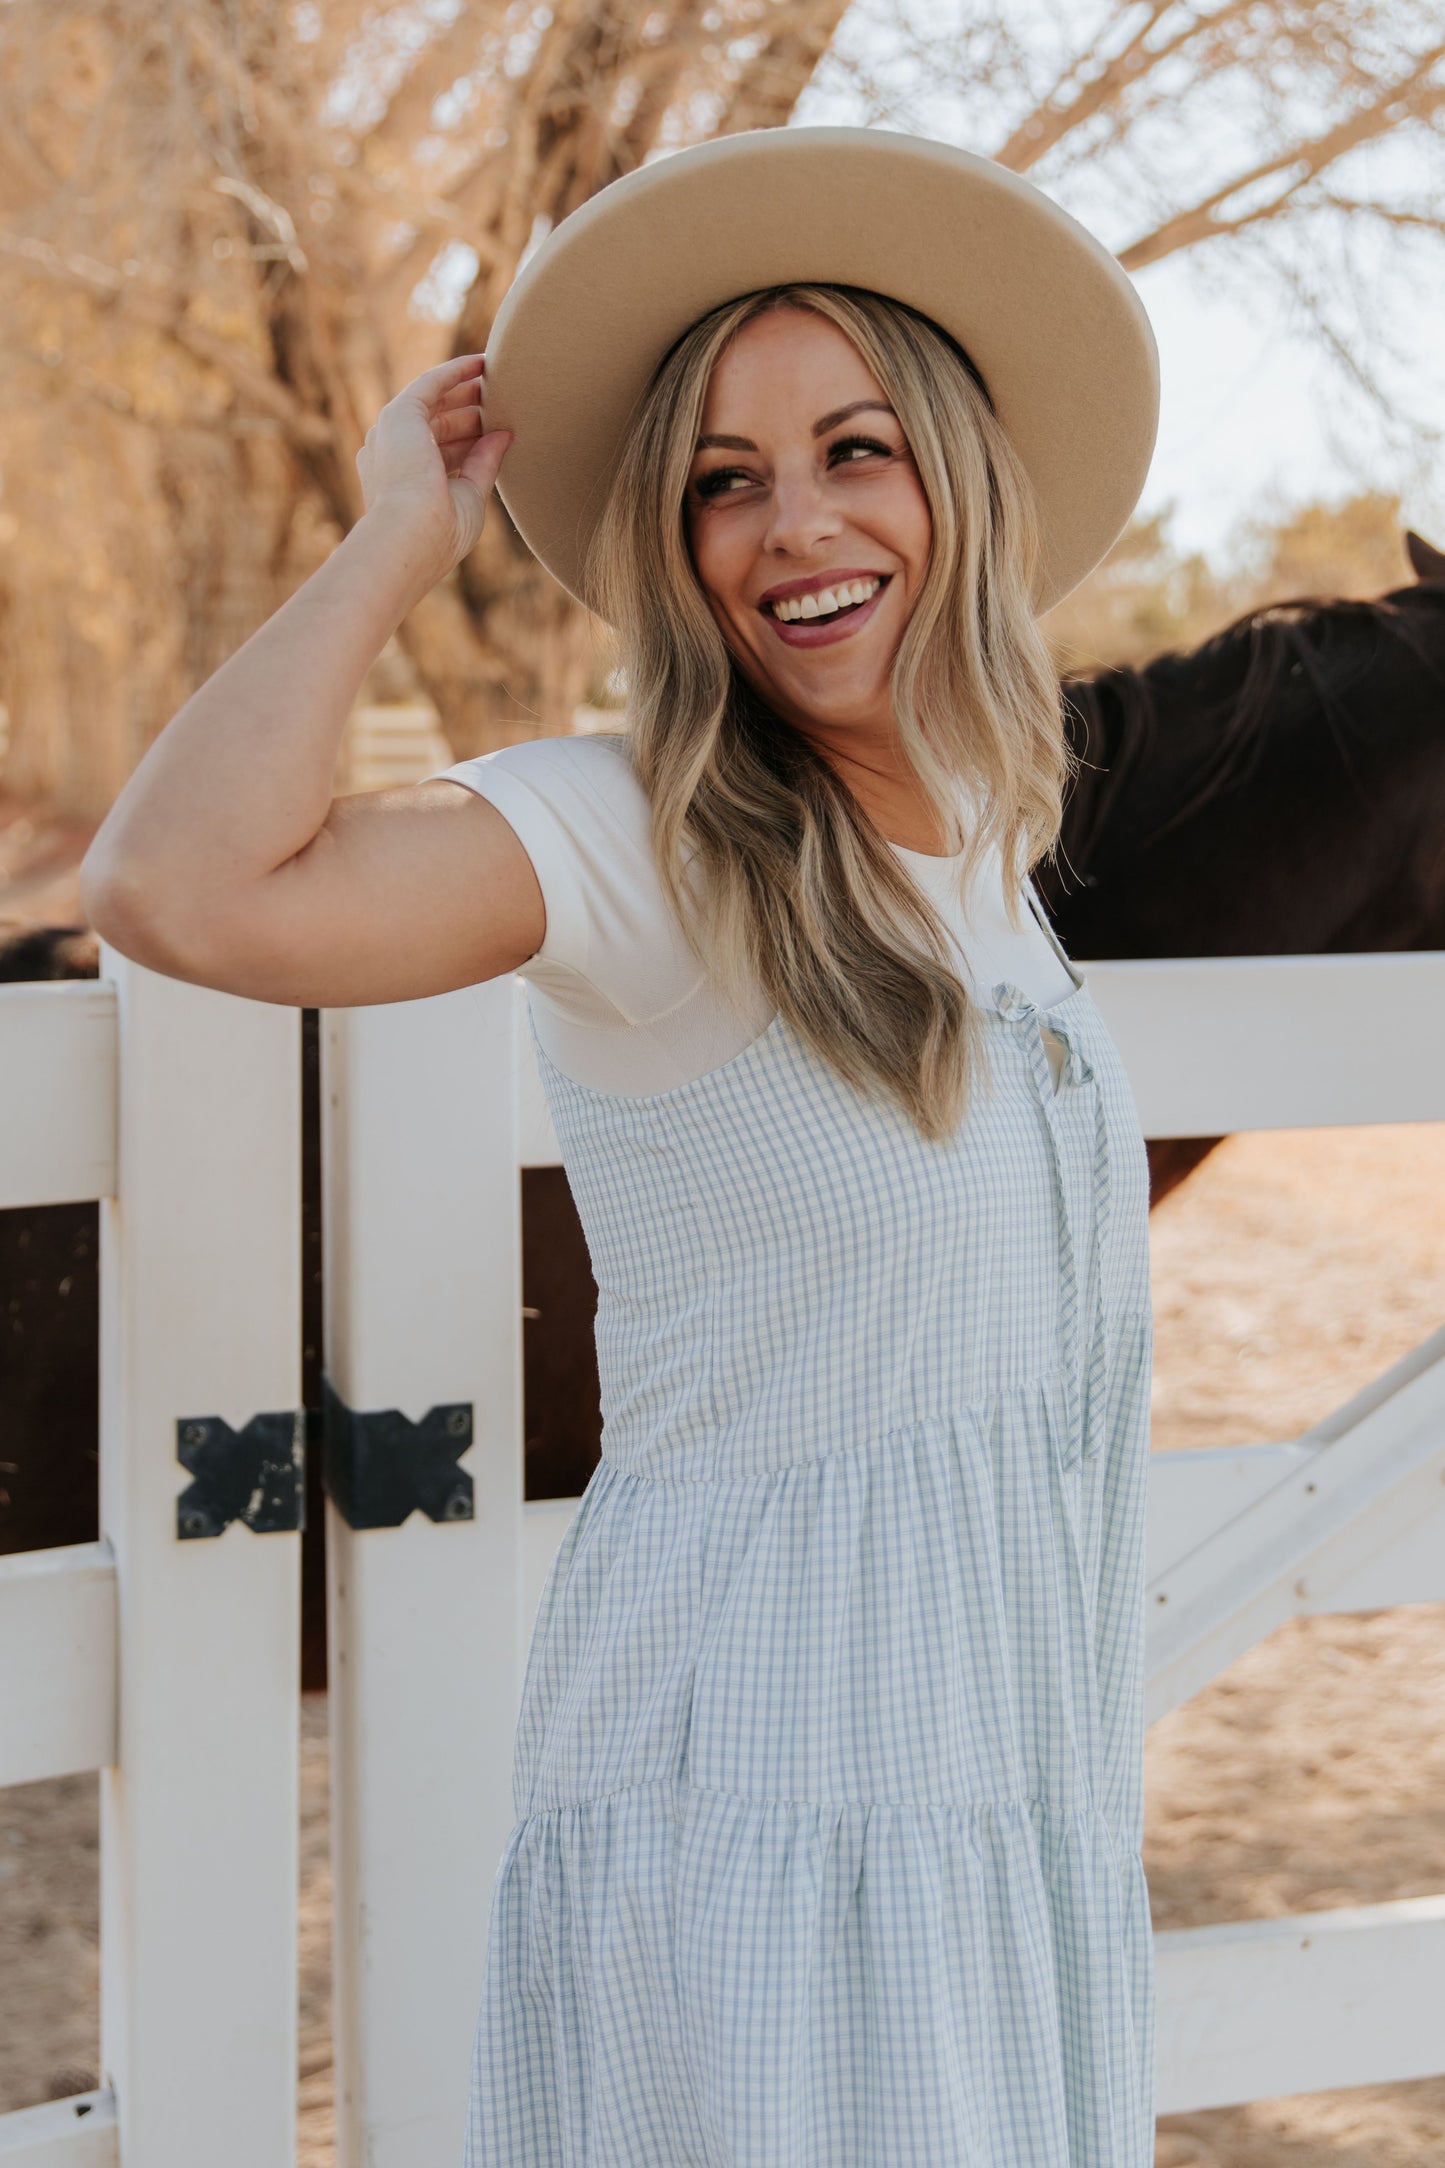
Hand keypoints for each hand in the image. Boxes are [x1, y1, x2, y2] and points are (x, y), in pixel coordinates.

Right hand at [355, 352, 510, 582]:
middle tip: (501, 402)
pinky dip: (454, 372)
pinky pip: (430, 383)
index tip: (497, 432)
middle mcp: (391, 455)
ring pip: (434, 402)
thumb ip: (483, 464)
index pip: (441, 453)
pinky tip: (480, 362)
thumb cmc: (441, 531)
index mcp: (403, 482)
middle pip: (438, 426)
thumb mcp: (470, 495)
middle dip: (470, 413)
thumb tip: (504, 436)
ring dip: (464, 389)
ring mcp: (392, 434)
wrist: (414, 534)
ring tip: (496, 378)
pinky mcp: (399, 415)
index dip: (471, 440)